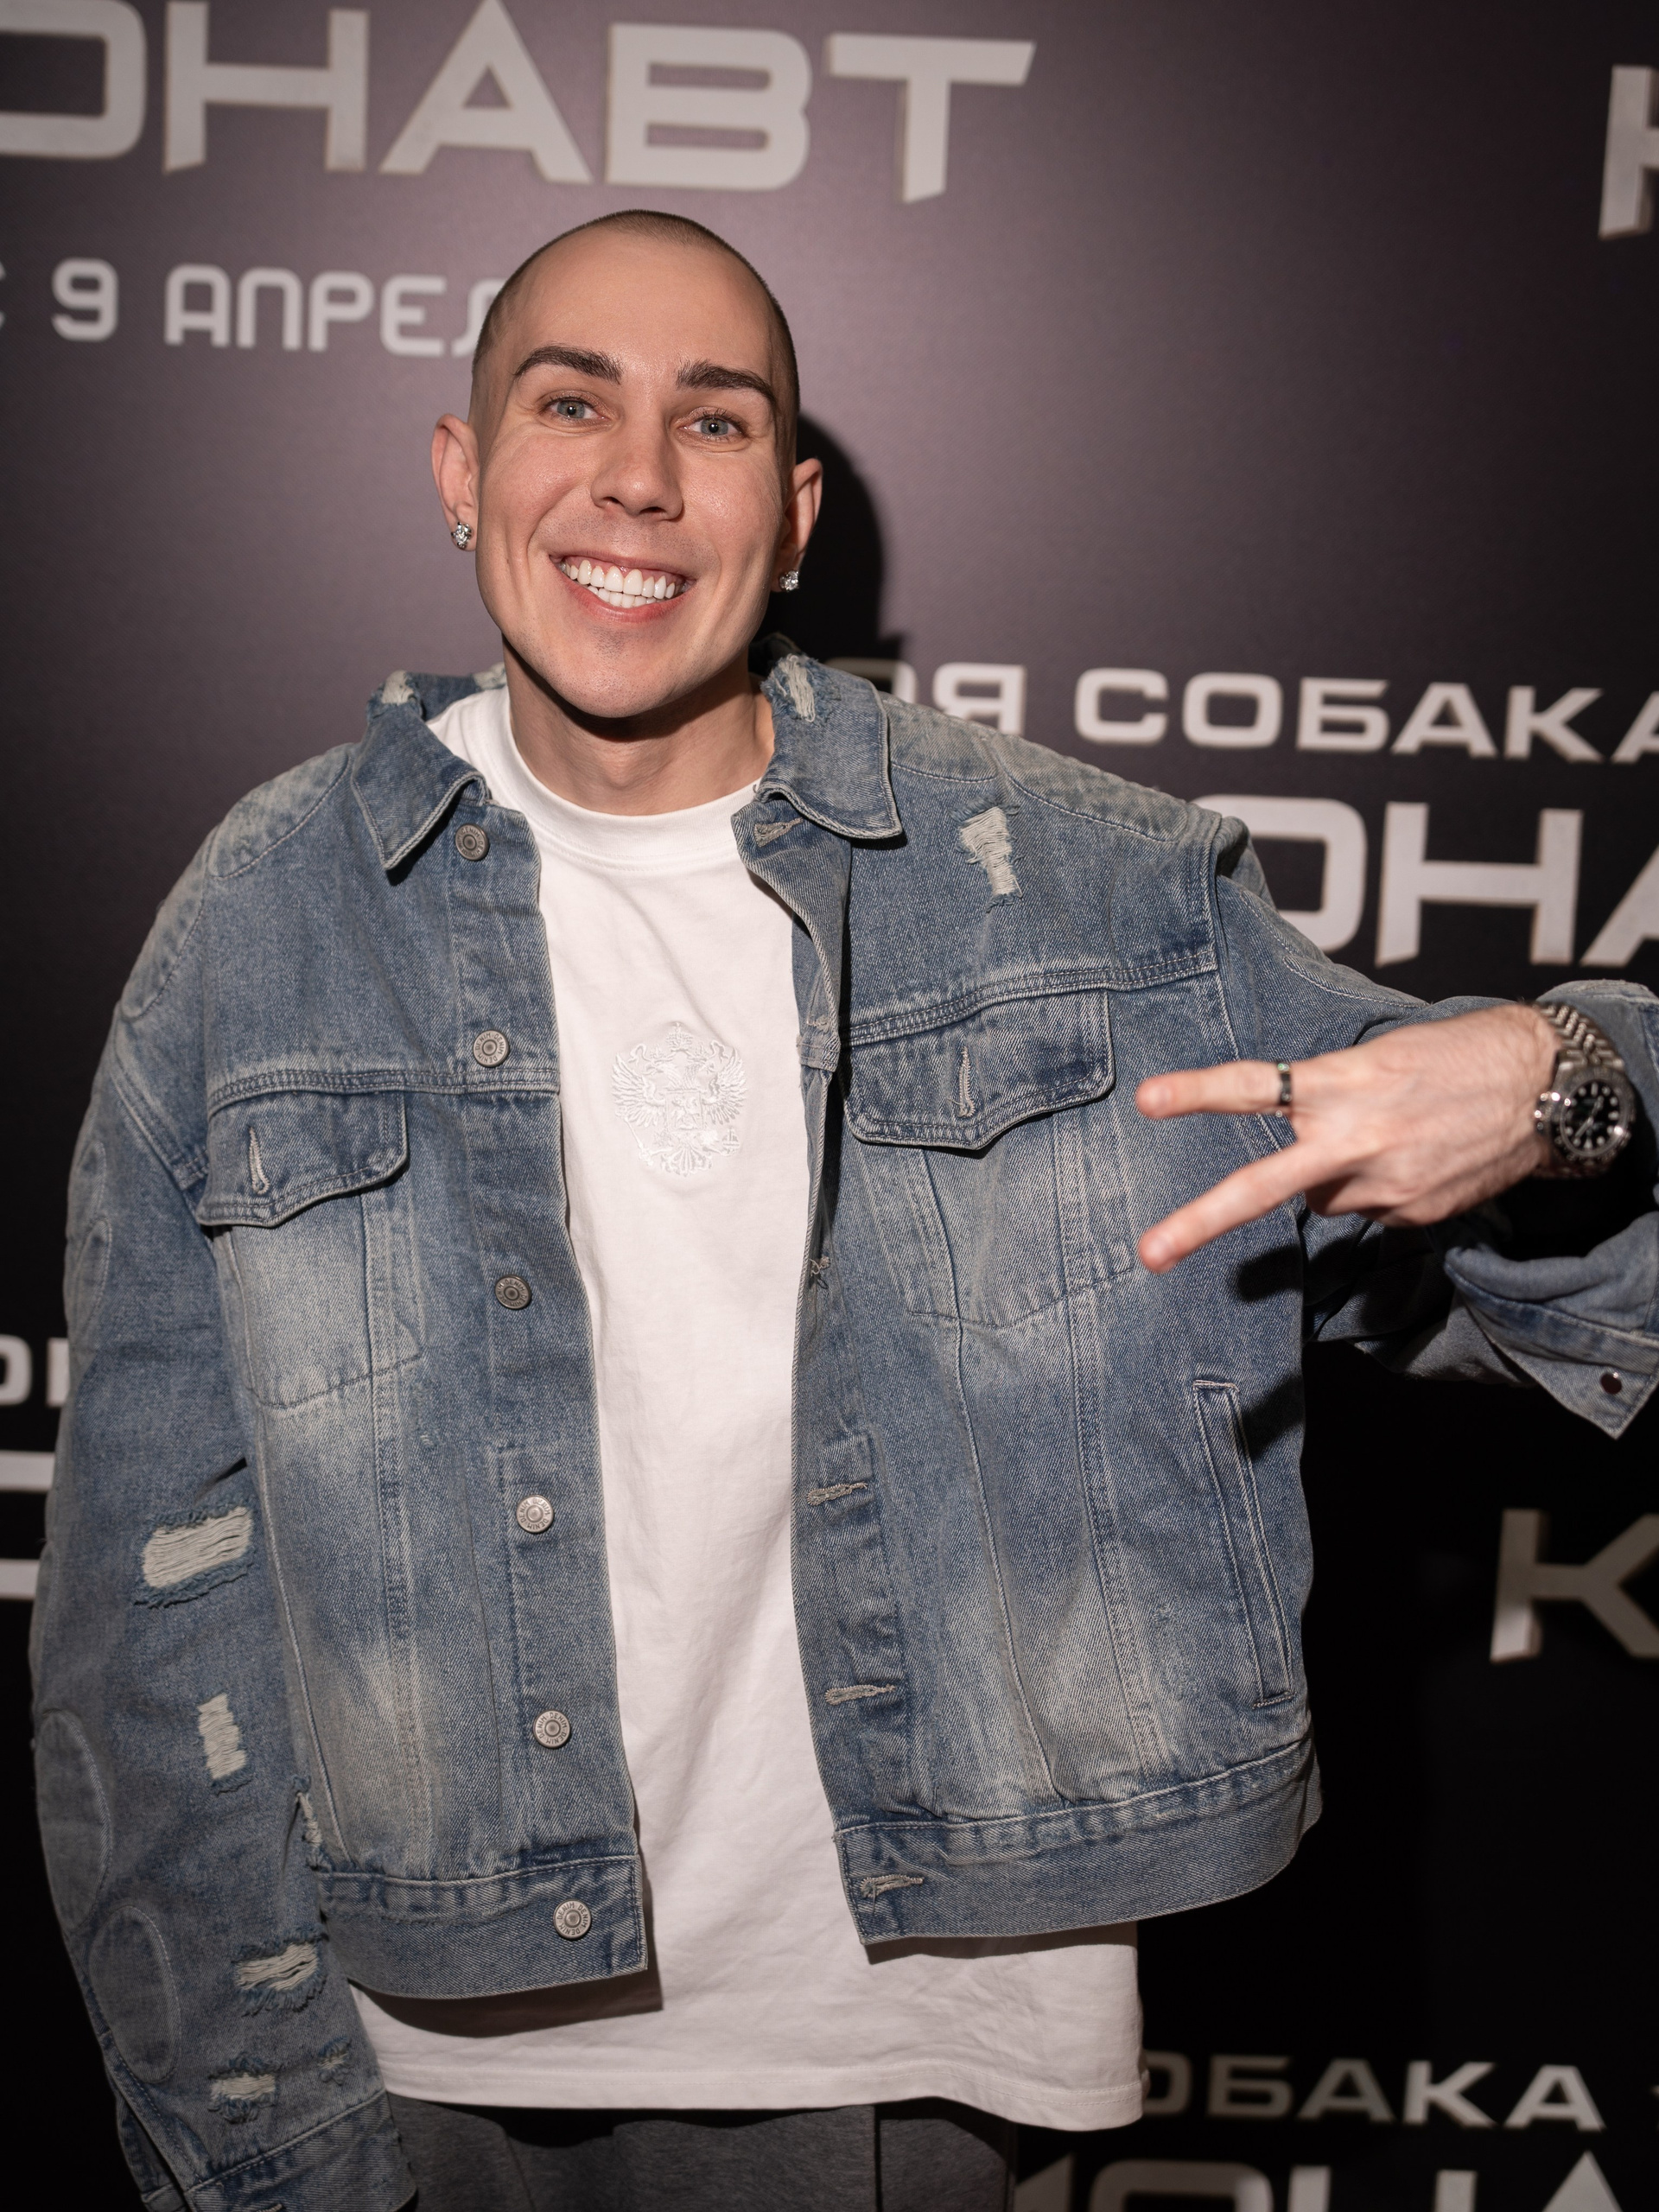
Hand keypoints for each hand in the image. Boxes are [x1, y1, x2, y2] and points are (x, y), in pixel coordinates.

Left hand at [1135, 1004, 1555, 1272]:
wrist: (1546, 1088)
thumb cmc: (1457, 1056)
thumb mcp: (1381, 1056)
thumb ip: (1327, 1095)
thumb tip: (1297, 1141)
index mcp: (1343, 1083)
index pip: (1257, 1084)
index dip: (1198, 1092)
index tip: (1147, 1100)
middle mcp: (1357, 1138)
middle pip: (1263, 1186)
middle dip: (1201, 1221)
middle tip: (1151, 1253)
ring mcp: (1386, 1184)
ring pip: (1322, 1198)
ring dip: (1335, 1177)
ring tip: (1389, 1138)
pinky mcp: (1413, 1213)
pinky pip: (1368, 1208)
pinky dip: (1379, 1189)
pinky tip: (1416, 1159)